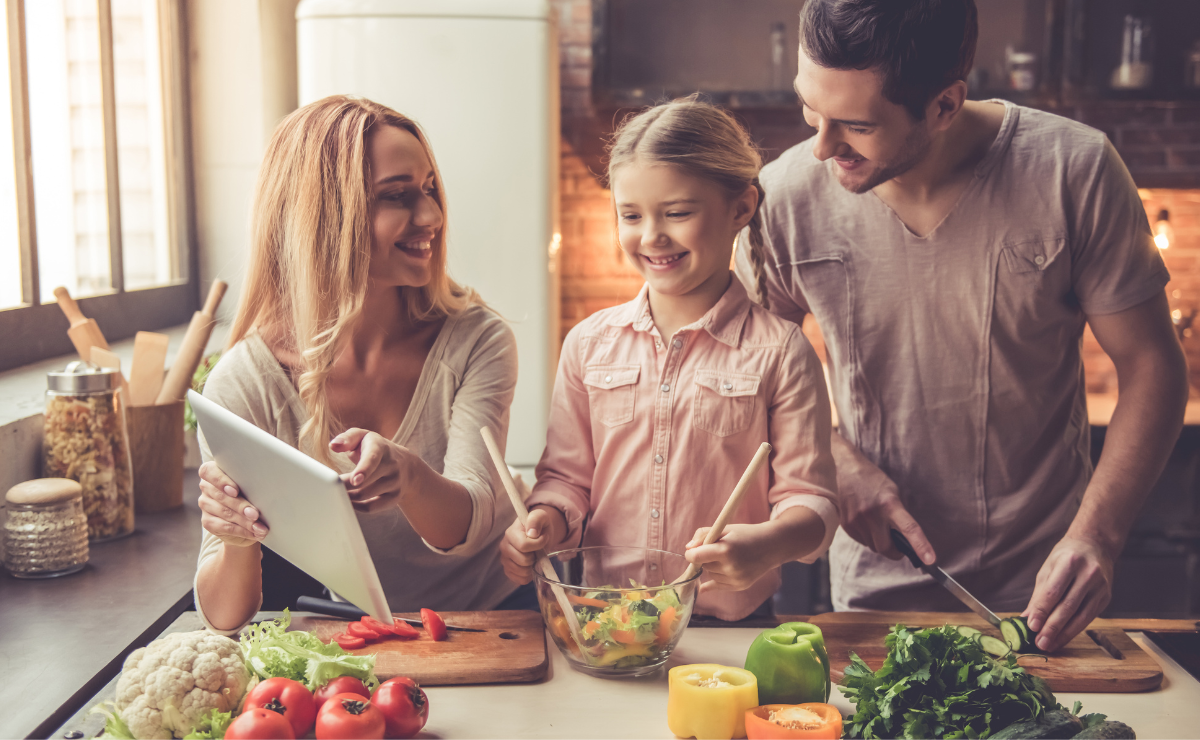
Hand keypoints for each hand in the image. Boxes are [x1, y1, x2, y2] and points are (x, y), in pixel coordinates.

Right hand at [197, 460, 266, 545]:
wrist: (246, 519)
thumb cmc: (252, 495)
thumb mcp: (252, 486)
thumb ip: (252, 483)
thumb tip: (268, 490)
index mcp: (214, 471)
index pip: (208, 471)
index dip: (221, 481)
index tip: (235, 490)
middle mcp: (207, 487)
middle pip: (220, 495)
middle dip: (240, 506)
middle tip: (255, 514)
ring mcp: (205, 504)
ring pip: (224, 512)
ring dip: (244, 521)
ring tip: (260, 527)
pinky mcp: (207, 521)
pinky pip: (224, 526)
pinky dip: (242, 530)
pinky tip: (254, 533)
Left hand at [329, 428, 410, 512]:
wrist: (405, 463)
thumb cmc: (375, 448)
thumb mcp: (363, 436)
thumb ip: (347, 438)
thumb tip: (333, 445)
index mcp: (380, 448)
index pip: (372, 460)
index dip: (363, 470)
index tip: (355, 480)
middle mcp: (391, 465)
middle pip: (364, 483)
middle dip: (344, 486)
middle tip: (328, 486)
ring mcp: (395, 483)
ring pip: (365, 496)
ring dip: (347, 496)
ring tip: (338, 491)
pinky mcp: (395, 498)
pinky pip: (371, 508)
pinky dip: (357, 507)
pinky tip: (350, 500)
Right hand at [499, 507, 563, 584]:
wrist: (538, 534)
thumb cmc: (539, 525)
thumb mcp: (541, 516)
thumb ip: (536, 519)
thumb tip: (532, 533)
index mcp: (510, 533)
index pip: (524, 545)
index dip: (538, 544)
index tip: (543, 538)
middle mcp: (504, 547)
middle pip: (523, 560)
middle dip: (536, 557)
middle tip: (538, 549)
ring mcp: (505, 560)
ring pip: (522, 572)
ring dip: (533, 567)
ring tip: (534, 557)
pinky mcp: (508, 570)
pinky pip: (520, 580)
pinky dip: (529, 576)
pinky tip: (531, 566)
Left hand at [684, 523, 781, 593]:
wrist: (772, 545)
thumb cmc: (747, 534)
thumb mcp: (724, 528)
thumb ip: (703, 535)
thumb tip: (688, 549)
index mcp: (725, 549)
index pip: (695, 557)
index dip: (691, 553)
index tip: (694, 550)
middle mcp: (730, 567)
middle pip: (704, 565)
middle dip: (706, 558)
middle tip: (719, 550)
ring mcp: (736, 579)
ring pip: (711, 575)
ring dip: (713, 567)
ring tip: (728, 558)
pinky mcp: (740, 586)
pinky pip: (717, 586)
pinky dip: (712, 582)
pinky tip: (704, 587)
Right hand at [839, 465, 936, 564]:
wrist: (847, 468)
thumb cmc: (874, 480)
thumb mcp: (893, 493)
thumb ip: (899, 516)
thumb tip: (905, 540)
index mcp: (890, 504)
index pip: (909, 529)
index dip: (921, 546)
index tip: (930, 560)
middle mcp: (871, 514)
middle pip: (885, 548)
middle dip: (893, 550)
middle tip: (897, 543)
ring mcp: (856, 520)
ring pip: (872, 546)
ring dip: (878, 542)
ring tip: (876, 524)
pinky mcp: (845, 524)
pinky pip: (861, 541)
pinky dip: (867, 537)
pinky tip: (865, 522)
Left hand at [1022, 536, 1114, 651]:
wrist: (1095, 545)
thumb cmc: (1066, 556)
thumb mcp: (1048, 568)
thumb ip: (1039, 594)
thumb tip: (1027, 618)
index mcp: (1070, 562)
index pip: (1053, 591)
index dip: (1042, 610)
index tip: (1031, 626)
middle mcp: (1088, 574)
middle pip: (1068, 606)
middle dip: (1052, 627)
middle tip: (1040, 642)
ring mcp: (1100, 587)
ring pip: (1081, 616)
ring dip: (1064, 634)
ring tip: (1049, 644)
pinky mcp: (1106, 597)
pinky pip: (1089, 617)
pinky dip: (1074, 630)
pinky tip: (1063, 637)